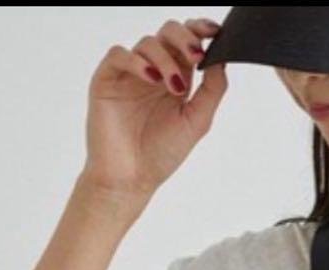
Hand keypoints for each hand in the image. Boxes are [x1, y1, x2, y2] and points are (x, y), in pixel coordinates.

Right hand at [81, 17, 227, 200]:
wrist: (131, 178)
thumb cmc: (162, 154)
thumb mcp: (197, 121)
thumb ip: (212, 91)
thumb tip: (222, 59)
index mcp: (176, 79)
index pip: (187, 44)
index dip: (200, 31)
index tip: (215, 31)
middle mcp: (154, 71)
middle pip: (167, 33)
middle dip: (184, 38)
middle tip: (195, 55)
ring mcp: (130, 74)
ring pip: (147, 43)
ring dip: (164, 59)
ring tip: (172, 86)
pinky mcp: (107, 79)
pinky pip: (119, 54)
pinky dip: (136, 61)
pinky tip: (151, 78)